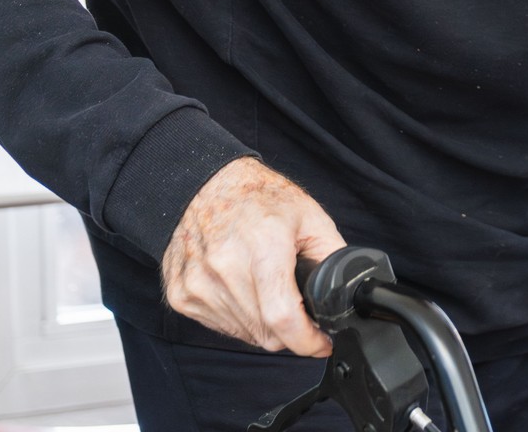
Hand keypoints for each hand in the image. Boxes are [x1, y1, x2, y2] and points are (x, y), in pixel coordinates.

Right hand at [160, 157, 346, 355]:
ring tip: (267, 289)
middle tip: (297, 306)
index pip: (282, 317)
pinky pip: (221, 327)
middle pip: (266, 333)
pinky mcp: (181, 295)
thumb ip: (332, 257)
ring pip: (245, 334)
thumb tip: (347, 292)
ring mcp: (198, 285)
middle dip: (291, 330)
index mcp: (264, 248)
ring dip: (264, 324)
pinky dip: (239, 318)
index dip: (307, 340)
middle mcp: (225, 268)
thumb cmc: (259, 198)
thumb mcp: (311, 218)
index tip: (321, 343)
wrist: (206, 185)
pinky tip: (244, 289)